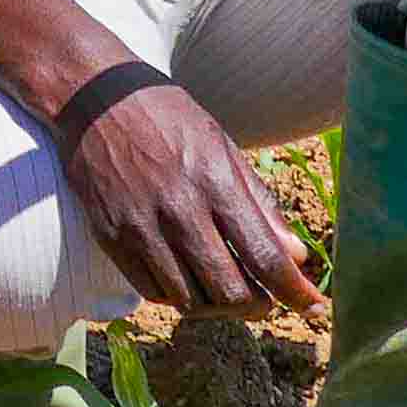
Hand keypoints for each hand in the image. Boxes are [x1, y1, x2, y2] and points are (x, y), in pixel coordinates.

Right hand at [56, 70, 322, 316]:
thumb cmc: (166, 117)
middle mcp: (179, 209)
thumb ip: (259, 203)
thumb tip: (295, 255)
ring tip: (225, 291)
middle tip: (265, 301)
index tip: (315, 308)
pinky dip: (177, 296)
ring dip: (217, 306)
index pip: (265, 257)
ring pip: (190, 300)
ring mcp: (141, 227)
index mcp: (215, 182)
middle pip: (230, 290)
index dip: (296, 292)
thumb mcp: (221, 146)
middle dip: (257, 306)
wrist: (92, 98)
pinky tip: (186, 279)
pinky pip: (152, 291)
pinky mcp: (110, 237)